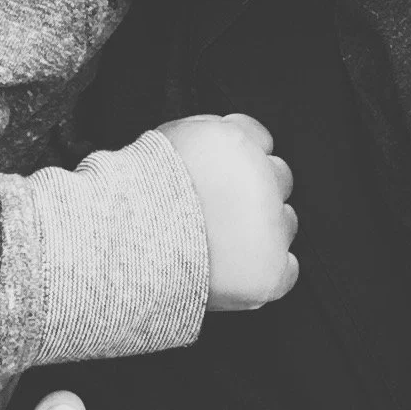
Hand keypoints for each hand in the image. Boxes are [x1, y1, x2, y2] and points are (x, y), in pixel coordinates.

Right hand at [157, 113, 298, 310]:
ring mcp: (270, 228)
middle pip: (279, 178)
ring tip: (220, 242)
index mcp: (236, 142)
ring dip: (263, 229)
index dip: (240, 158)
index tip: (221, 175)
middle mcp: (262, 179)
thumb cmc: (138, 196)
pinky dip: (267, 270)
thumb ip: (209, 137)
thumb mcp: (171, 141)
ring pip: (285, 222)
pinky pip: (287, 269)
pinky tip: (235, 268)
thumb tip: (227, 141)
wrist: (124, 249)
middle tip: (220, 210)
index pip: (260, 139)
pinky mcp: (269, 272)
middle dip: (255, 191)